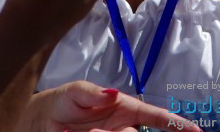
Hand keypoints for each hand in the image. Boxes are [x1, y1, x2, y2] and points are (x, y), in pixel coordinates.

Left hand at [27, 81, 200, 131]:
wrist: (43, 121)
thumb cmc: (65, 101)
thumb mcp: (76, 92)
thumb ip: (92, 92)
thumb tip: (112, 93)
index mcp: (126, 109)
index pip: (156, 117)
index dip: (177, 125)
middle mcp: (124, 128)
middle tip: (88, 130)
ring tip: (78, 131)